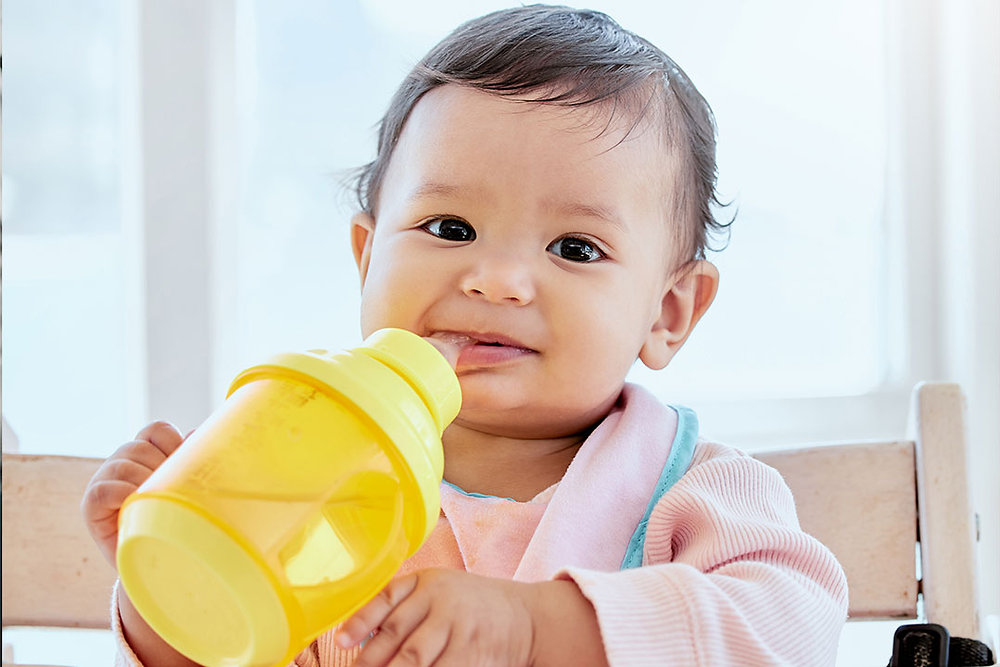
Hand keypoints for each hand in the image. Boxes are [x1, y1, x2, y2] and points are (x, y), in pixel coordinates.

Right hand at [81, 421, 185, 567]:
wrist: (157, 562)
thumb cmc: (176, 522)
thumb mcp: (188, 489)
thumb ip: (190, 461)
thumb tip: (196, 433)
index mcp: (147, 452)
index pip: (157, 430)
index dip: (172, 443)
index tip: (182, 467)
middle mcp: (123, 461)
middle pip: (140, 448)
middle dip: (160, 468)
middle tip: (171, 493)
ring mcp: (104, 480)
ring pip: (123, 466)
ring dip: (143, 483)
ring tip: (156, 504)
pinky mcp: (90, 504)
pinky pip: (103, 490)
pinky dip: (122, 496)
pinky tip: (134, 507)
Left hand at [335, 569, 535, 666]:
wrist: (525, 617)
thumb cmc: (473, 607)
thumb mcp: (441, 594)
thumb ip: (407, 608)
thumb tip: (364, 642)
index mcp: (427, 581)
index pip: (386, 598)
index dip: (360, 620)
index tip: (341, 640)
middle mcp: (440, 599)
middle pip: (394, 632)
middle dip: (369, 659)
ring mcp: (456, 625)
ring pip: (412, 657)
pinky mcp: (470, 651)